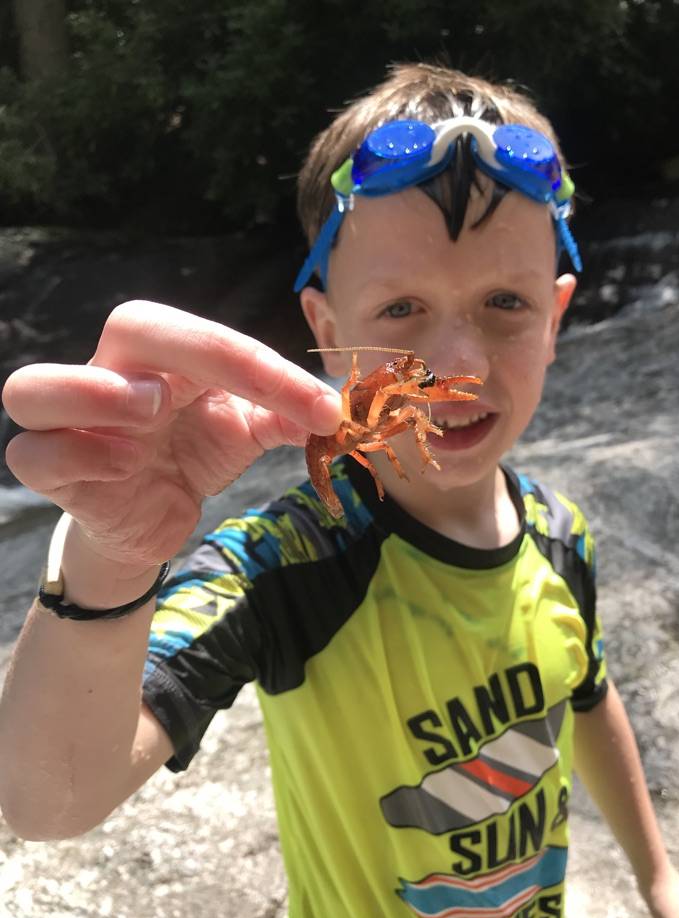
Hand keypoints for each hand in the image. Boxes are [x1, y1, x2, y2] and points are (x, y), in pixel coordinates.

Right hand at [2, 301, 340, 571]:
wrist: (154, 516)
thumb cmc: (193, 454)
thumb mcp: (245, 433)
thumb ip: (284, 417)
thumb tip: (330, 409)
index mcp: (169, 356)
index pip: (208, 336)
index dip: (265, 366)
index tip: (322, 409)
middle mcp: (117, 374)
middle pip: (131, 325)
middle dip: (187, 347)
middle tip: (230, 382)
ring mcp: (73, 423)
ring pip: (34, 387)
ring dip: (93, 392)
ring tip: (148, 414)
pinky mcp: (53, 472)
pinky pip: (33, 454)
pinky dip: (78, 455)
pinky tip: (125, 468)